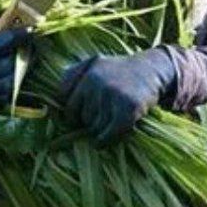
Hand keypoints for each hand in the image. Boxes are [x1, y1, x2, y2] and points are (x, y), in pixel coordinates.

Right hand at [0, 28, 30, 127]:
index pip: (0, 43)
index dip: (18, 35)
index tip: (31, 30)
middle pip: (10, 62)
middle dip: (22, 54)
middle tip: (30, 46)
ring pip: (13, 80)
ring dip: (21, 70)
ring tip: (25, 61)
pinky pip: (7, 94)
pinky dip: (12, 85)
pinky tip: (10, 78)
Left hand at [59, 47, 176, 146]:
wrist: (155, 68)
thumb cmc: (121, 71)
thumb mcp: (95, 64)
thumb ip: (73, 76)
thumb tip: (52, 104)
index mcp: (86, 71)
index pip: (63, 98)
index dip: (68, 111)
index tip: (75, 117)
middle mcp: (95, 81)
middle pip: (78, 116)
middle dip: (87, 121)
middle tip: (100, 119)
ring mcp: (111, 94)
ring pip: (93, 126)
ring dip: (99, 131)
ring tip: (109, 123)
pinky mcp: (127, 108)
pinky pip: (108, 133)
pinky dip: (104, 141)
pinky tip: (103, 142)